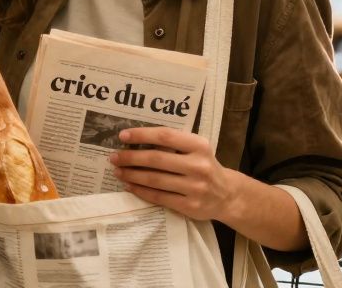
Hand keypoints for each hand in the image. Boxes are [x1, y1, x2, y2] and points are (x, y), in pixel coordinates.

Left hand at [110, 127, 238, 221]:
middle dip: (131, 158)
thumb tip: (137, 139)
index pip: (165, 136)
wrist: (227, 195)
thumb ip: (174, 143)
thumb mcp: (196, 149)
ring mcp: (195, 188)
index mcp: (199, 146)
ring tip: (117, 171)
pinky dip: (140, 191)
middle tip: (114, 157)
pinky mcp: (189, 206)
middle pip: (157, 159)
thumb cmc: (205, 166)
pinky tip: (129, 185)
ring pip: (155, 180)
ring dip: (132, 175)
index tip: (123, 135)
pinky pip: (159, 197)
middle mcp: (198, 166)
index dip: (142, 135)